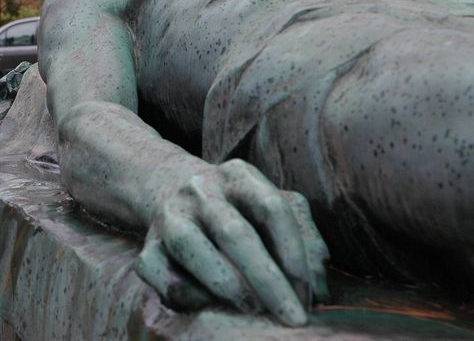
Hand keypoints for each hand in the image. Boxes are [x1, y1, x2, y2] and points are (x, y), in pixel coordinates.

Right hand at [136, 158, 328, 325]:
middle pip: (234, 232)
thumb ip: (302, 237)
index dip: (293, 250)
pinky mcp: (145, 246)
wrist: (171, 188)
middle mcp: (202, 188)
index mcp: (239, 175)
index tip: (309, 291)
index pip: (271, 207)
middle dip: (267, 280)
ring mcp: (170, 214)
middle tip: (292, 318)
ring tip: (254, 309)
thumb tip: (320, 288)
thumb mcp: (271, 206)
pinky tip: (210, 304)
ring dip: (227, 285)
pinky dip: (189, 295)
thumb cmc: (238, 207)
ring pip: (191, 248)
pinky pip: (162, 276)